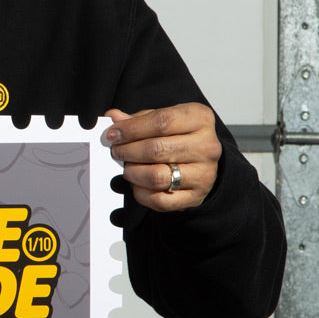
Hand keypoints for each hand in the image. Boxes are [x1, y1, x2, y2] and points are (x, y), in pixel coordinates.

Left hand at [102, 103, 220, 211]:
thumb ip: (137, 119)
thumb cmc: (179, 136)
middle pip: (157, 149)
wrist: (201, 161)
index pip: (162, 121)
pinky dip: (140, 193)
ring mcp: (203, 174)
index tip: (112, 134)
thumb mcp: (162, 119)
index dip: (131, 128)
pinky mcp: (195, 197)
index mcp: (200, 119)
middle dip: (127, 150)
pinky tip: (136, 183)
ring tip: (126, 167)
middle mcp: (206, 146)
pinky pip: (159, 200)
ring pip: (156, 177)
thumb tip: (113, 117)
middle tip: (115, 151)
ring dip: (132, 172)